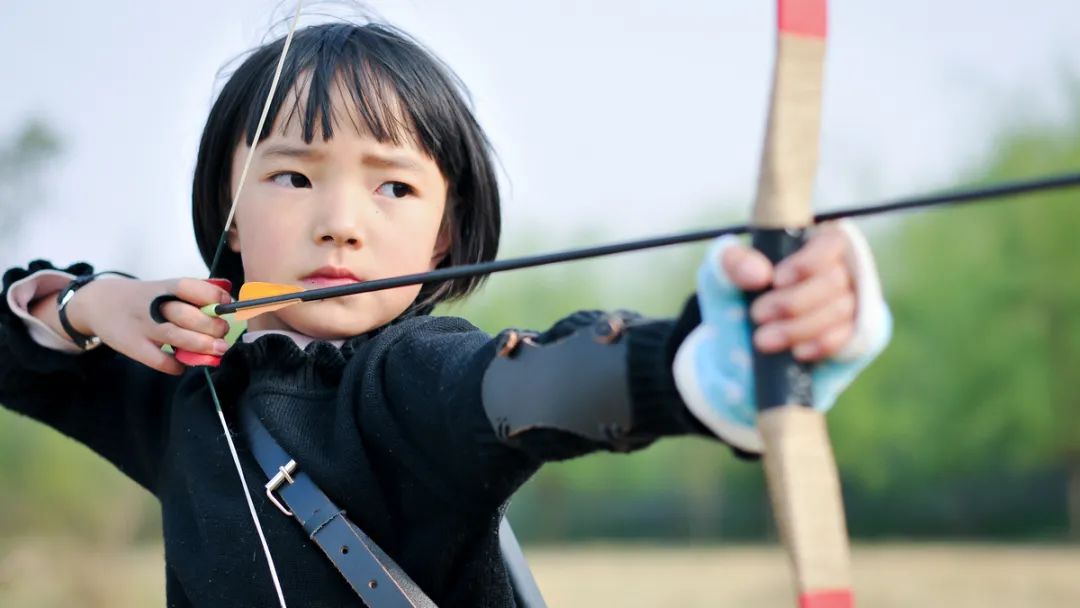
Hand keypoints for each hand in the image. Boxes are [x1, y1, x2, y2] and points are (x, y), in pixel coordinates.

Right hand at [65, 277, 232, 374]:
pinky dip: (176, 365)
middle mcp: (154, 306)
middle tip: (223, 333)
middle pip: (189, 316)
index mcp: (165, 288)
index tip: (227, 305)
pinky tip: (183, 364)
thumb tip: (228, 292)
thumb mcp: (165, 288)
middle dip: (213, 326)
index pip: (192, 287)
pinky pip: (159, 361)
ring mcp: (142, 327)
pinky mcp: (133, 347)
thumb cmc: (143, 298)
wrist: (97, 304)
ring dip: (203, 346)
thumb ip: (194, 292)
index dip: (214, 297)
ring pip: (177, 337)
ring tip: (218, 350)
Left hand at [721, 223, 854, 361]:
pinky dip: (821, 344)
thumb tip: (759, 273)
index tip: (776, 280)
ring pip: (840, 310)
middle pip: (834, 280)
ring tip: (764, 339)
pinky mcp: (852, 336)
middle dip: (792, 302)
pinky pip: (848, 338)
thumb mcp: (725, 273)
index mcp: (815, 246)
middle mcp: (841, 272)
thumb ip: (733, 263)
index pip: (832, 242)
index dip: (808, 261)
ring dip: (800, 327)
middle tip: (758, 315)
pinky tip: (796, 351)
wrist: (744, 343)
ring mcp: (851, 304)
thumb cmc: (739, 295)